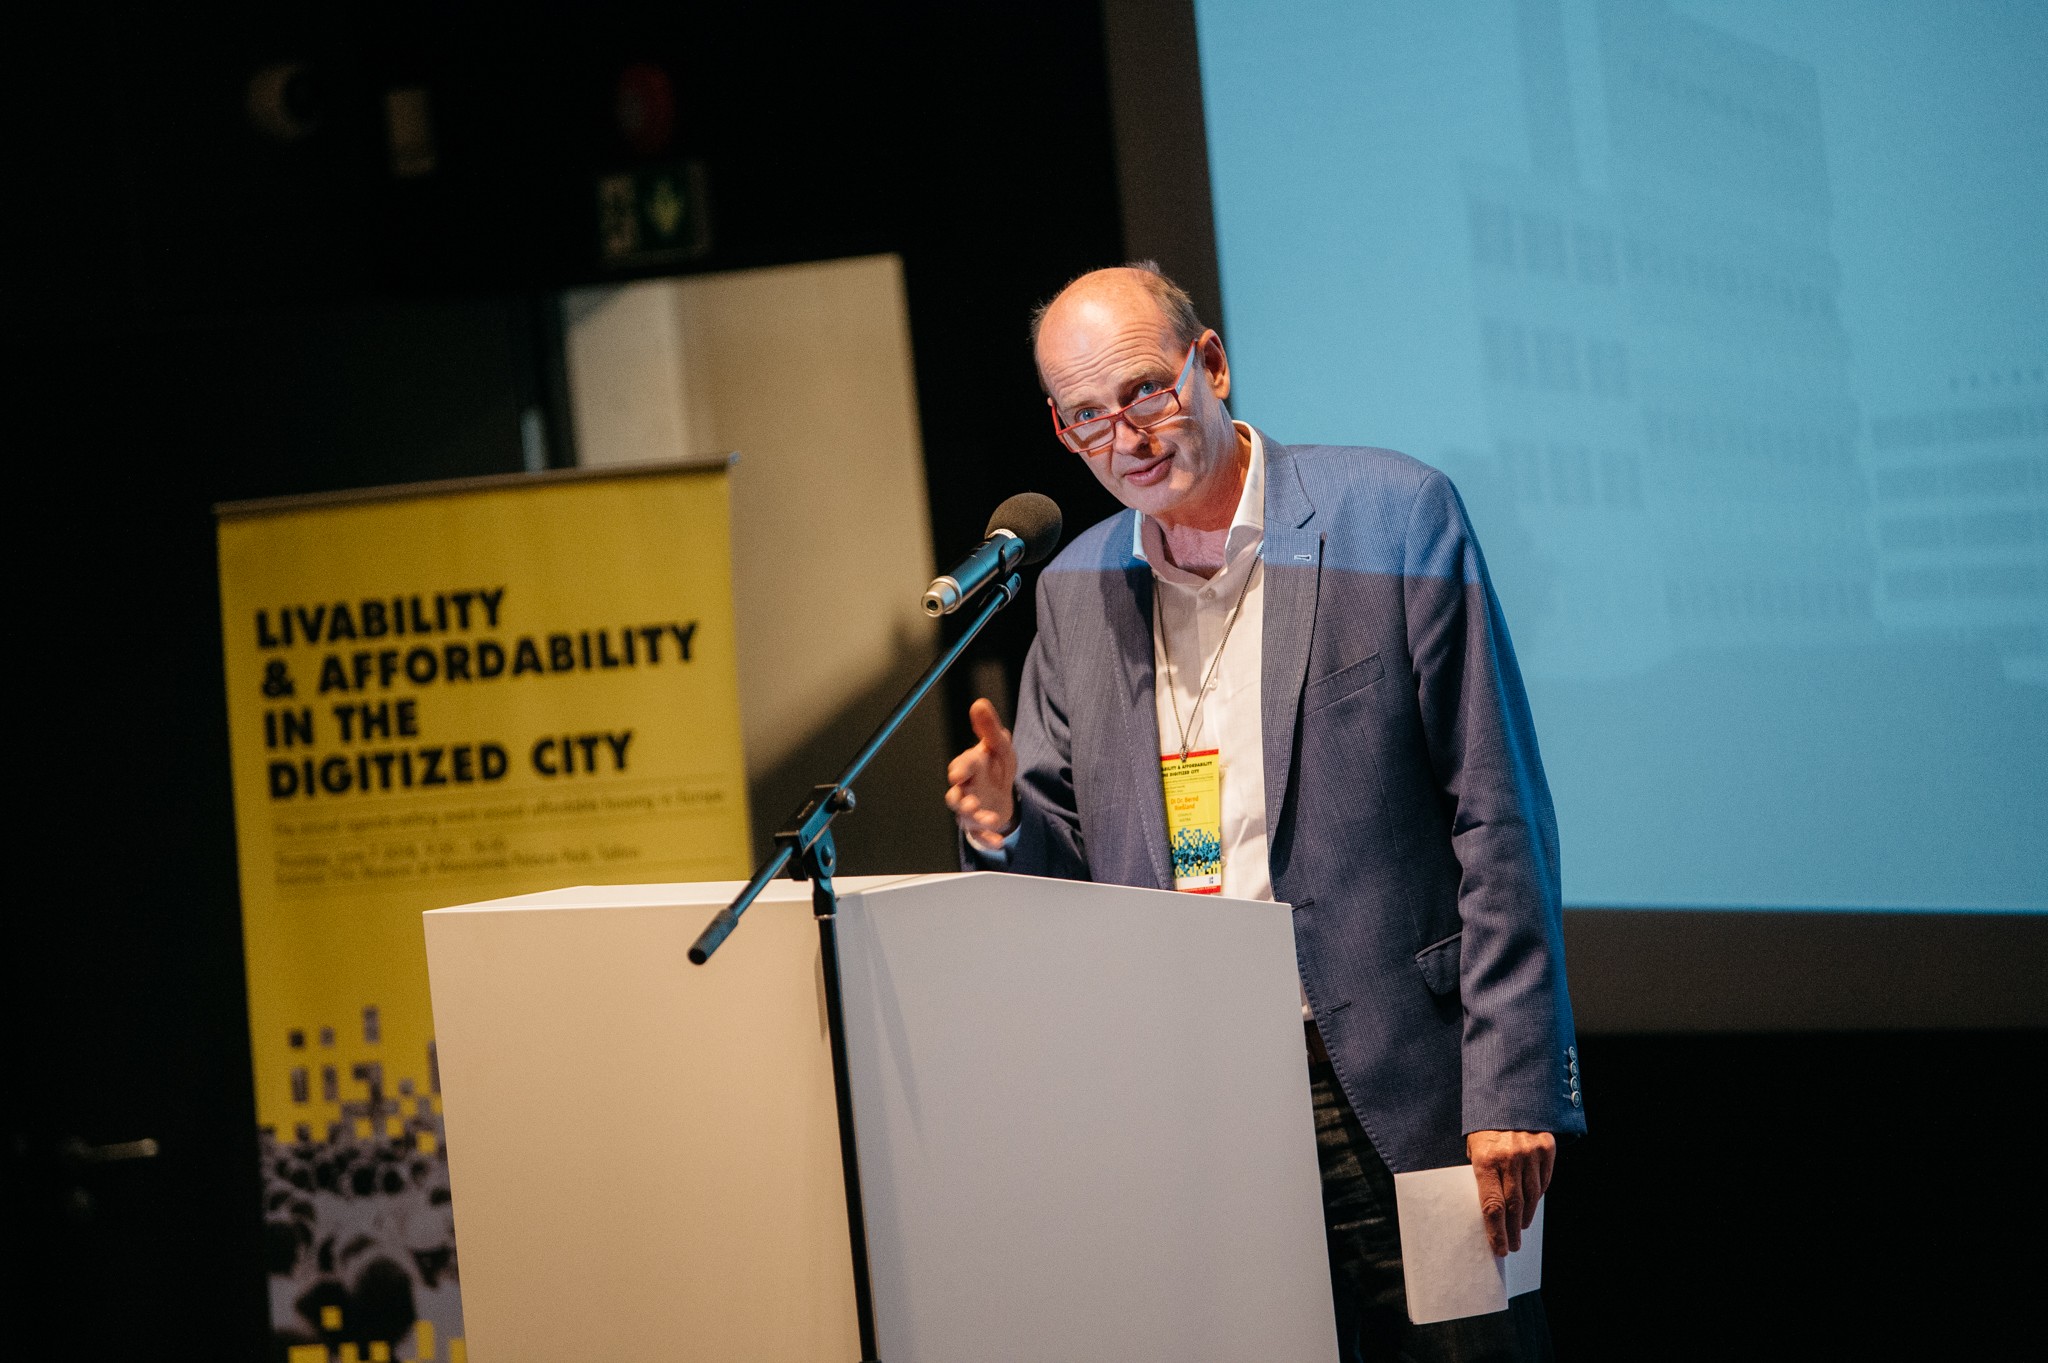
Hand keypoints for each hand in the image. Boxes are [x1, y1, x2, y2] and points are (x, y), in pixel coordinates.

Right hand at [945, 698, 1016, 849]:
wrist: (1003, 791)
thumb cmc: (996, 765)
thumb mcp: (999, 745)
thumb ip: (989, 727)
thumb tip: (979, 703)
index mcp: (969, 768)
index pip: (959, 769)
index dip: (959, 770)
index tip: (959, 773)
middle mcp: (965, 790)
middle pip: (955, 797)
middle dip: (961, 800)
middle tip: (970, 800)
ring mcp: (971, 809)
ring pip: (965, 817)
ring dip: (975, 818)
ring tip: (989, 817)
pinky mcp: (980, 825)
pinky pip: (979, 836)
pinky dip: (987, 840)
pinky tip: (999, 842)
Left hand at [1467, 1129, 1555, 1255]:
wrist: (1507, 1095)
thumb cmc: (1485, 1128)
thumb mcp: (1474, 1148)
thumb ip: (1482, 1175)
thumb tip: (1488, 1209)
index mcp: (1485, 1159)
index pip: (1492, 1205)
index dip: (1496, 1231)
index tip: (1499, 1248)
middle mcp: (1509, 1157)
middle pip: (1513, 1206)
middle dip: (1511, 1230)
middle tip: (1511, 1245)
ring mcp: (1530, 1152)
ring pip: (1531, 1196)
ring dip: (1526, 1217)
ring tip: (1521, 1228)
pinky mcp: (1546, 1147)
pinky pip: (1543, 1181)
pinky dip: (1537, 1195)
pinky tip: (1532, 1203)